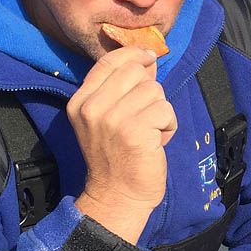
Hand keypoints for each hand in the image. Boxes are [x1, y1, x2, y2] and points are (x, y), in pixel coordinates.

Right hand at [69, 46, 176, 241]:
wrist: (117, 195)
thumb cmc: (118, 157)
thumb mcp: (108, 118)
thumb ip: (124, 88)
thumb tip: (147, 59)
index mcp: (81, 101)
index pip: (109, 62)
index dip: (133, 54)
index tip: (149, 57)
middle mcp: (92, 107)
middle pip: (135, 72)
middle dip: (150, 90)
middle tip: (146, 116)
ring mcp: (112, 119)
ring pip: (154, 90)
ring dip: (160, 111)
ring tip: (150, 132)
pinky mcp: (134, 131)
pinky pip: (165, 110)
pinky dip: (169, 125)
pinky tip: (157, 141)